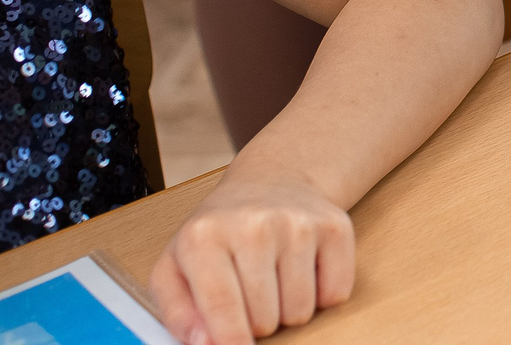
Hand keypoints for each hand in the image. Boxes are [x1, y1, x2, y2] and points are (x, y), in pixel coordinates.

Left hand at [148, 164, 354, 344]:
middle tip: (249, 297)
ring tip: (275, 283)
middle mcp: (254, 224)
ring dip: (288, 310)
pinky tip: (304, 272)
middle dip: (257, 323)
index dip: (230, 341)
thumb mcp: (175, 268)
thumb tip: (205, 343)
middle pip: (264, 318)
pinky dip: (321, 295)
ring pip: (301, 311)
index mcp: (205, 236)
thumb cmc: (219, 233)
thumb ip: (178, 313)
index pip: (221, 306)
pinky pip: (335, 293)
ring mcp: (298, 223)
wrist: (269, 182)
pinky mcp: (335, 226)